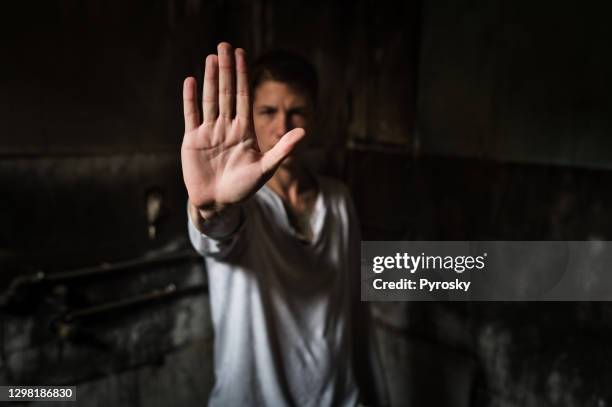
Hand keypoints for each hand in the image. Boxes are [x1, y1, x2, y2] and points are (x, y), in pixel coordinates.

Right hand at [181, 42, 304, 218]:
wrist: (218, 204)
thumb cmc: (243, 188)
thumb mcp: (265, 169)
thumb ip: (282, 150)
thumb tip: (302, 131)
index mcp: (244, 131)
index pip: (243, 97)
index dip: (242, 76)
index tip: (243, 54)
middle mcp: (227, 127)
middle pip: (226, 92)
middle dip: (226, 69)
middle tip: (225, 45)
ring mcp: (209, 132)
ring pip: (210, 99)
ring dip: (210, 78)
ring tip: (211, 57)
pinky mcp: (192, 139)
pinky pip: (191, 114)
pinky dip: (190, 98)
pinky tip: (191, 80)